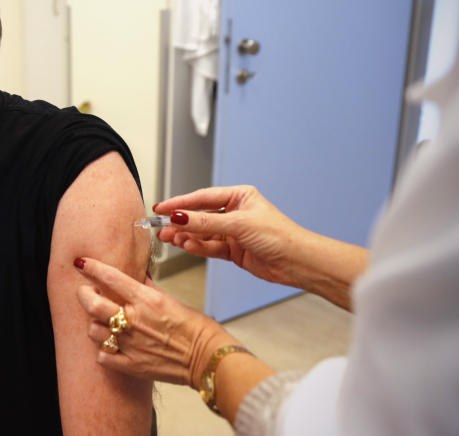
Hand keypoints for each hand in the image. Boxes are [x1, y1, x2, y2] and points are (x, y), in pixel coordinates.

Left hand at [74, 257, 236, 387]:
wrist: (208, 358)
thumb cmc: (195, 328)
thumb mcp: (171, 300)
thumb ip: (148, 288)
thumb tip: (136, 275)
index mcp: (146, 300)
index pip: (110, 278)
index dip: (91, 267)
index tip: (80, 262)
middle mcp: (134, 320)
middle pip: (92, 304)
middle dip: (83, 294)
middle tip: (86, 292)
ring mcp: (131, 344)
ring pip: (93, 330)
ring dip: (94, 323)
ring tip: (102, 321)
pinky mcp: (131, 365)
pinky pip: (102, 356)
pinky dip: (103, 349)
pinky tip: (111, 344)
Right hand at [153, 185, 313, 288]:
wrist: (298, 263)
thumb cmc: (279, 236)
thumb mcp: (238, 224)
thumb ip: (205, 222)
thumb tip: (179, 217)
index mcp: (239, 196)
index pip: (202, 198)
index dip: (180, 203)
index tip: (161, 208)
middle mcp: (234, 213)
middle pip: (199, 216)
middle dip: (180, 222)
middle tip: (161, 228)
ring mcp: (232, 233)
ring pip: (202, 233)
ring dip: (186, 237)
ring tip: (171, 239)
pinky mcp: (232, 251)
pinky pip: (209, 247)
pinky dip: (198, 247)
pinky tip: (187, 247)